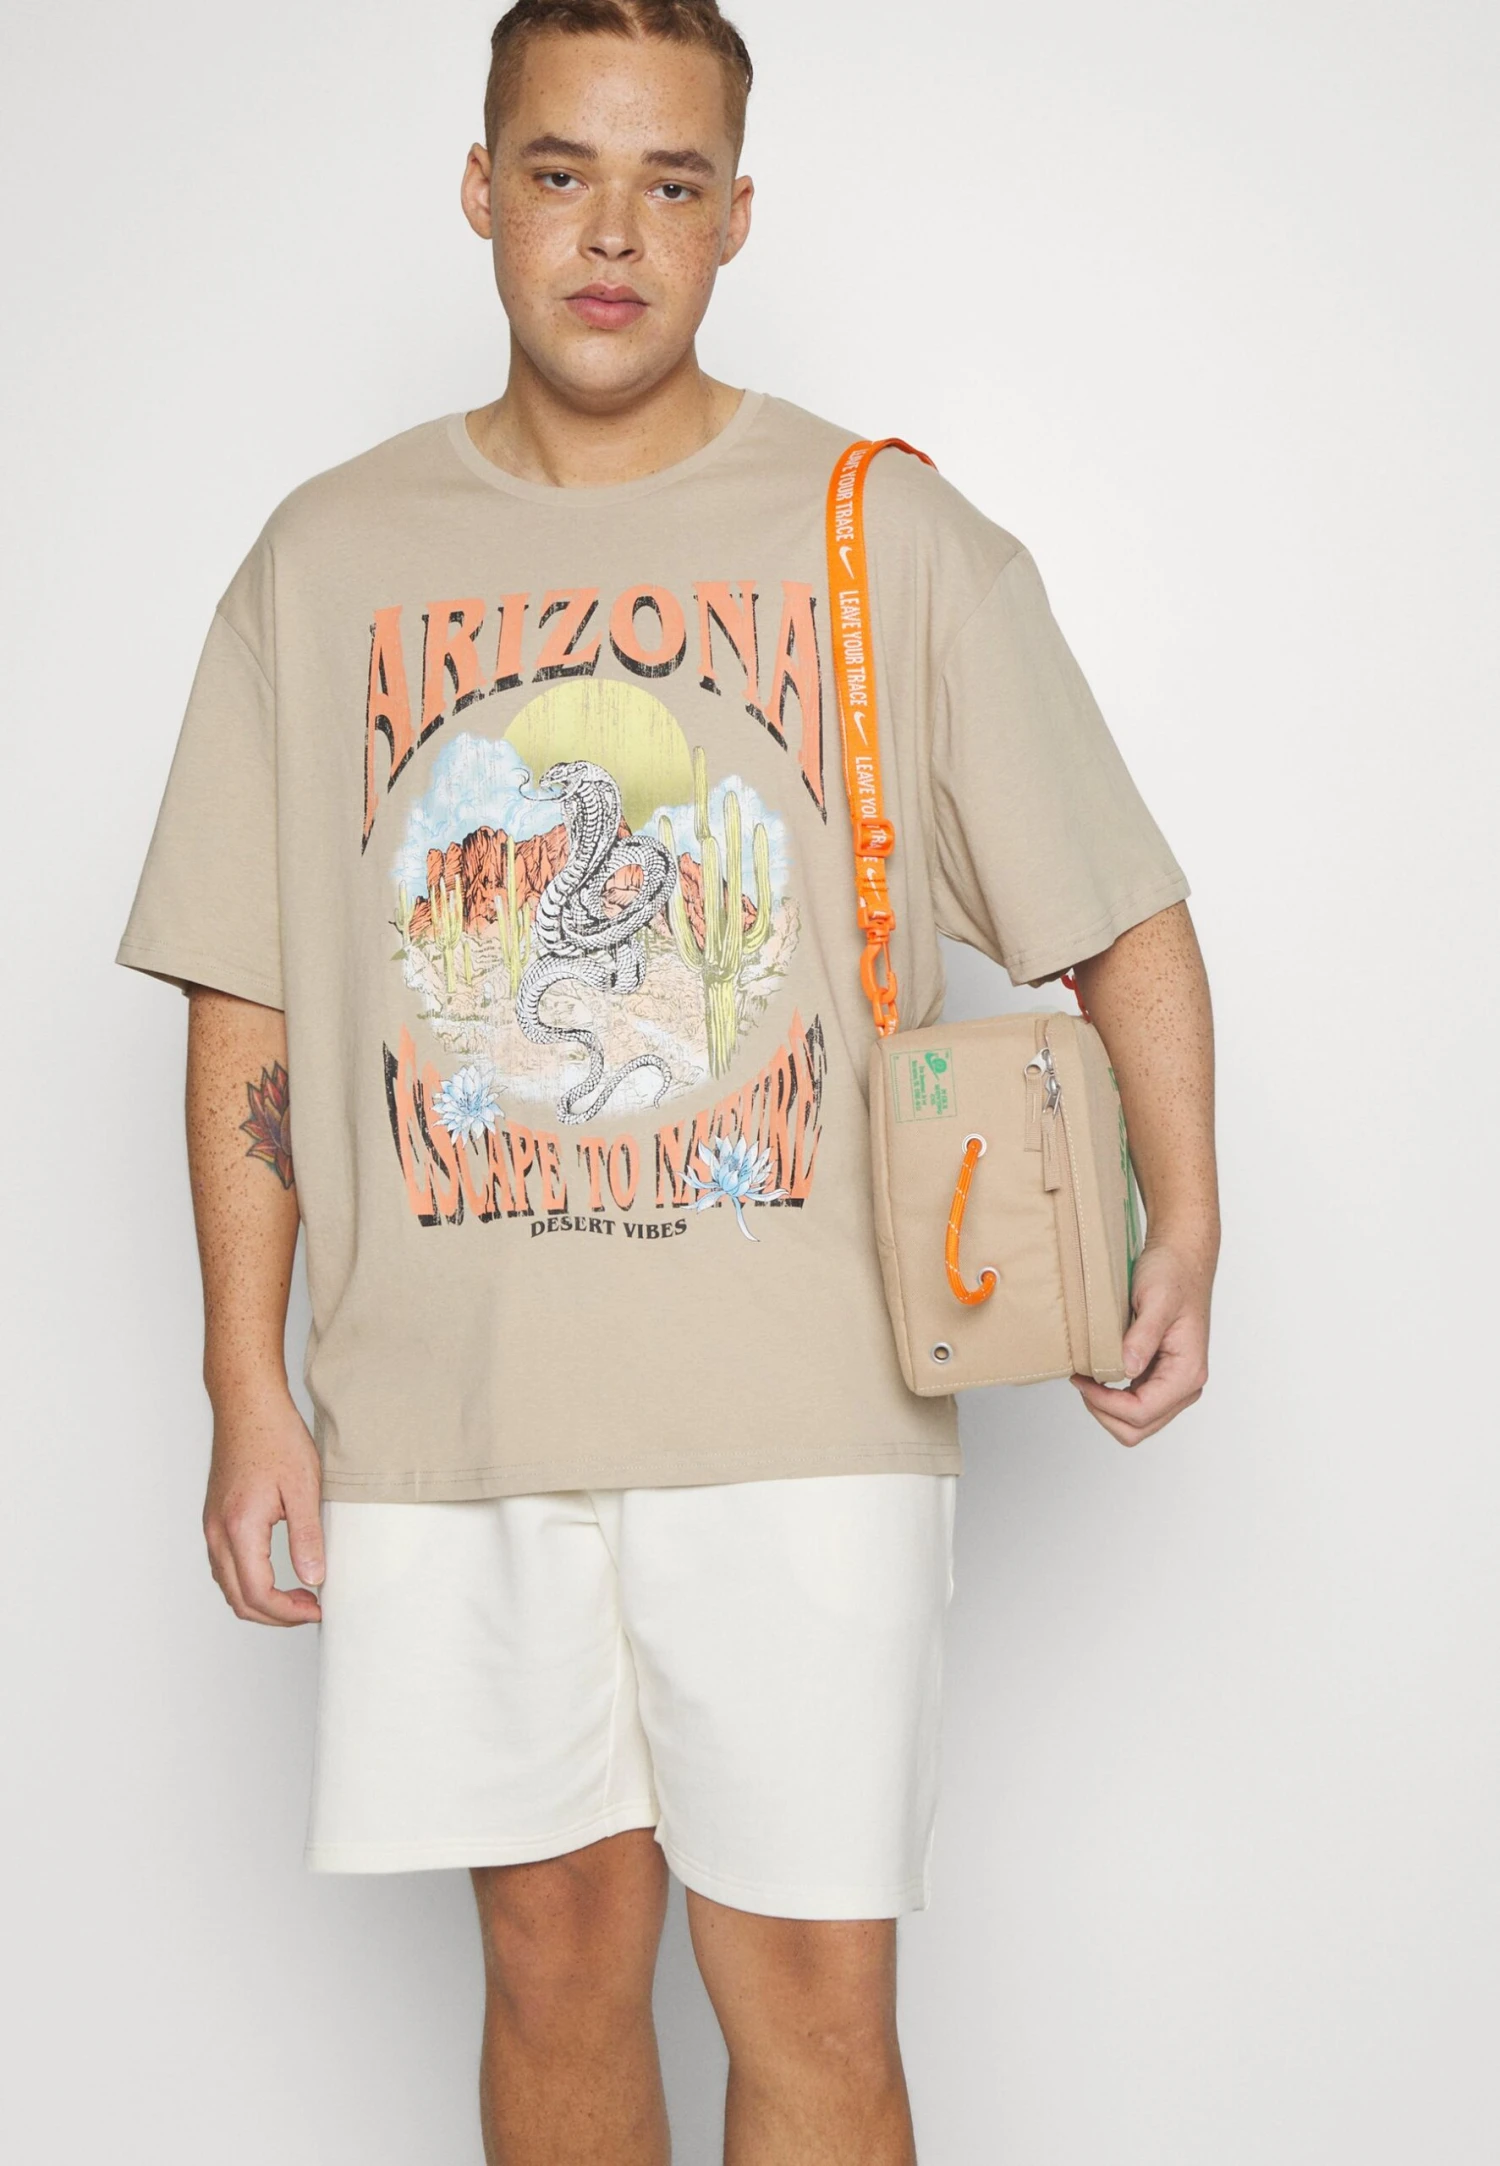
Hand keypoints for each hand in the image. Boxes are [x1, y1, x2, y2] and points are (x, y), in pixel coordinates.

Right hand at [202, 1385, 324, 1623]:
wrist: (247, 1405)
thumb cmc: (275, 1437)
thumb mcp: (303, 1487)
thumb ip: (307, 1537)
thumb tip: (313, 1578)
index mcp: (240, 1528)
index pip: (257, 1594)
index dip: (288, 1612)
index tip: (317, 1609)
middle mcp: (218, 1532)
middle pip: (238, 1599)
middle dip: (275, 1615)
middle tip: (310, 1609)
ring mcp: (212, 1526)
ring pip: (228, 1585)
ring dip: (260, 1601)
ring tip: (298, 1595)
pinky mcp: (215, 1518)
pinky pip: (224, 1566)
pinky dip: (247, 1582)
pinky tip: (275, 1574)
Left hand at [1070, 1234, 1213, 1446]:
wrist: (1182, 1258)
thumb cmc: (1173, 1274)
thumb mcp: (1156, 1300)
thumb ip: (1142, 1337)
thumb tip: (1127, 1370)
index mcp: (1188, 1372)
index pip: (1142, 1412)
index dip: (1105, 1403)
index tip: (1082, 1380)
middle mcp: (1186, 1385)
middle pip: (1139, 1428)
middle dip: (1104, 1411)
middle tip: (1081, 1382)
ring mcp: (1174, 1384)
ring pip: (1137, 1422)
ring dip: (1107, 1408)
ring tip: (1087, 1378)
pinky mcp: (1161, 1377)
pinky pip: (1135, 1404)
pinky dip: (1113, 1399)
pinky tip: (1098, 1375)